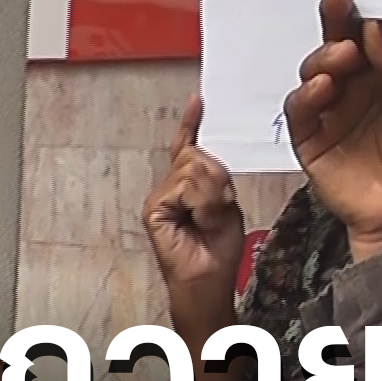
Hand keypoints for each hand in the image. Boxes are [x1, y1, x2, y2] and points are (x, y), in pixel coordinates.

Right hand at [144, 96, 245, 346]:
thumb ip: (217, 182)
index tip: (198, 99)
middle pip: (199, 158)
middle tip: (220, 210)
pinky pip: (185, 188)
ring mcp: (159, 196)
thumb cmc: (218, 250)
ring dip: (212, 196)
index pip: (190, 148)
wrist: (207, 280)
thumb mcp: (227, 207)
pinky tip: (198, 220)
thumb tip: (206, 161)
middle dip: (218, 182)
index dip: (192, 124)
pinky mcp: (154, 208)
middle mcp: (169, 185)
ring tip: (209, 220)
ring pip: (194, 170)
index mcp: (188, 183)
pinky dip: (201, 203)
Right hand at [286, 0, 381, 261]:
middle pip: (339, 35)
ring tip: (346, 55)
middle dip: (336, 10)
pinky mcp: (312, 137)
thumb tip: (376, 18)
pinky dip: (308, 92)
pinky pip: (300, 107)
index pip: (370, 22)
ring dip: (327, 54)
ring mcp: (333, 108)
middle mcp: (359, 83)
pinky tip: (326, 86)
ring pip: (316, 65)